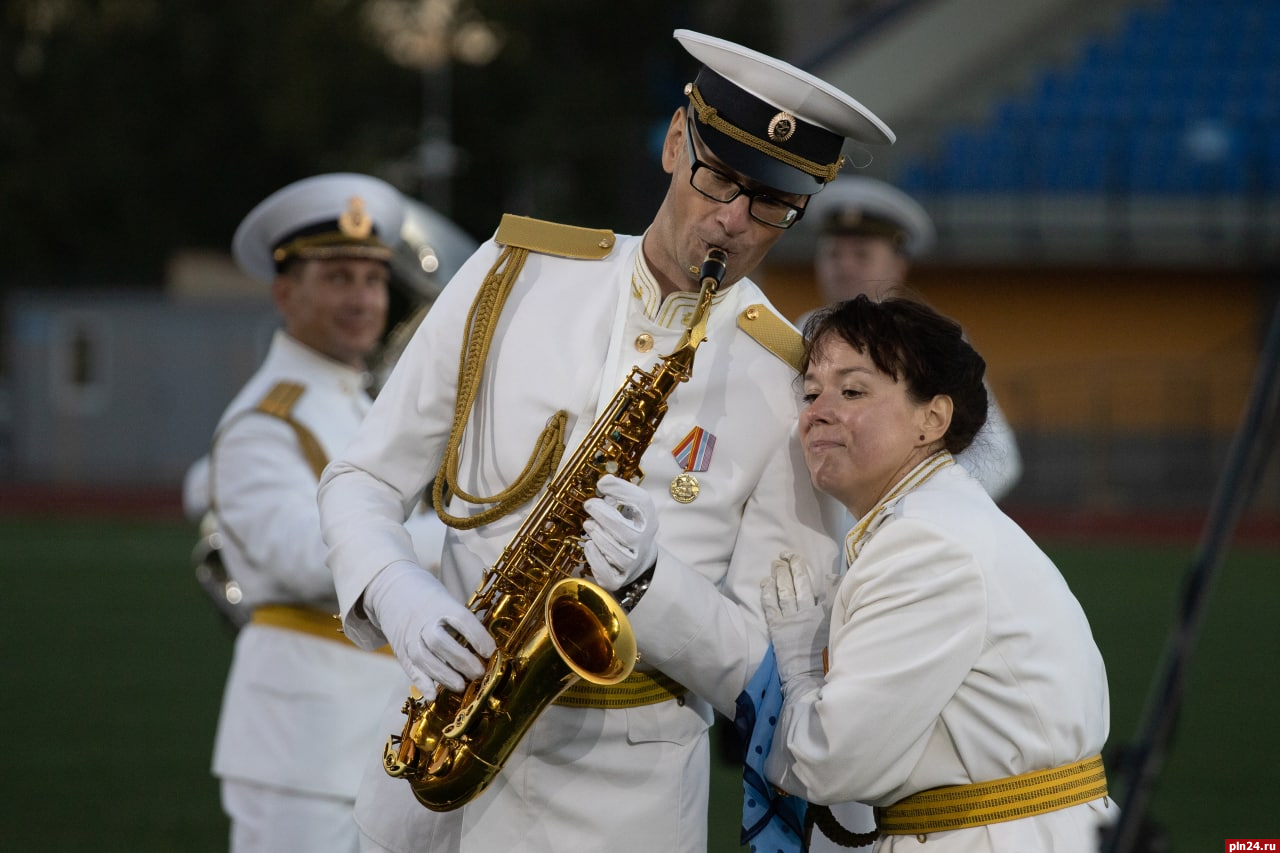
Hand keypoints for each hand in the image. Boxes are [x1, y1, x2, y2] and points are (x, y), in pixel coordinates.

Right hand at [364, 561, 495, 692]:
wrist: (393, 590)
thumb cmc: (431, 600)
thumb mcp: (448, 601)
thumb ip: (463, 622)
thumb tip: (488, 649)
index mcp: (441, 604)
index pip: (461, 619)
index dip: (476, 636)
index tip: (490, 652)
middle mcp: (423, 621)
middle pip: (440, 641)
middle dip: (461, 660)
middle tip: (479, 673)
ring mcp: (410, 636)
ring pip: (423, 657)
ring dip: (443, 675)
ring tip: (461, 686)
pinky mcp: (401, 650)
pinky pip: (410, 668)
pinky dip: (421, 683)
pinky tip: (433, 695)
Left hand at [582, 474, 658, 590]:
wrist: (639, 563)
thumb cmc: (630, 529)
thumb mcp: (632, 510)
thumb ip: (620, 493)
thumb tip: (604, 482)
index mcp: (648, 522)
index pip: (642, 503)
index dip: (621, 491)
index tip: (602, 484)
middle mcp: (643, 544)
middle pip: (624, 530)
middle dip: (603, 515)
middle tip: (589, 504)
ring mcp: (631, 563)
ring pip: (612, 551)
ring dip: (597, 534)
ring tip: (588, 525)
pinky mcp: (617, 579)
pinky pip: (604, 569)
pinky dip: (594, 555)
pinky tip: (589, 544)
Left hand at [761, 552, 831, 687]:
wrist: (810, 681)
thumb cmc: (828, 663)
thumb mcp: (839, 637)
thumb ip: (839, 614)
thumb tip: (839, 593)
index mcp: (826, 615)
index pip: (823, 588)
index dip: (815, 574)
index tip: (808, 562)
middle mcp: (808, 613)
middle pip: (800, 583)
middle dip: (794, 566)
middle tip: (787, 554)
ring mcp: (791, 620)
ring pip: (784, 591)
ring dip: (779, 575)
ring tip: (776, 563)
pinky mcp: (777, 629)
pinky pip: (771, 606)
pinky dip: (767, 592)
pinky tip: (765, 582)